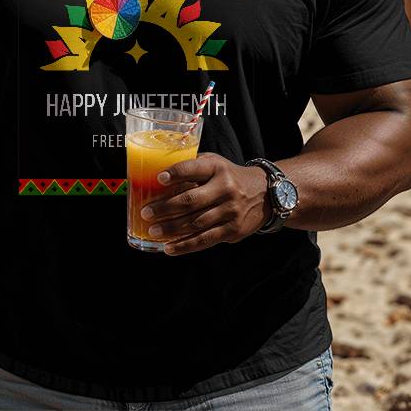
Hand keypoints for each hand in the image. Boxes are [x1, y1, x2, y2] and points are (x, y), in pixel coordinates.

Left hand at [141, 153, 269, 255]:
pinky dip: (185, 245)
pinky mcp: (233, 230)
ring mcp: (230, 211)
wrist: (264, 194)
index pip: (194, 168)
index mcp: (218, 168)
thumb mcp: (215, 164)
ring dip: (171, 229)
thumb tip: (157, 175)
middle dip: (166, 208)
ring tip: (153, 231)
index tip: (159, 178)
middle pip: (191, 200)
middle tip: (146, 213)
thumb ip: (192, 167)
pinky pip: (205, 240)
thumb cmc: (228, 177)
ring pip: (196, 223)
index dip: (176, 173)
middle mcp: (225, 188)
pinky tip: (169, 248)